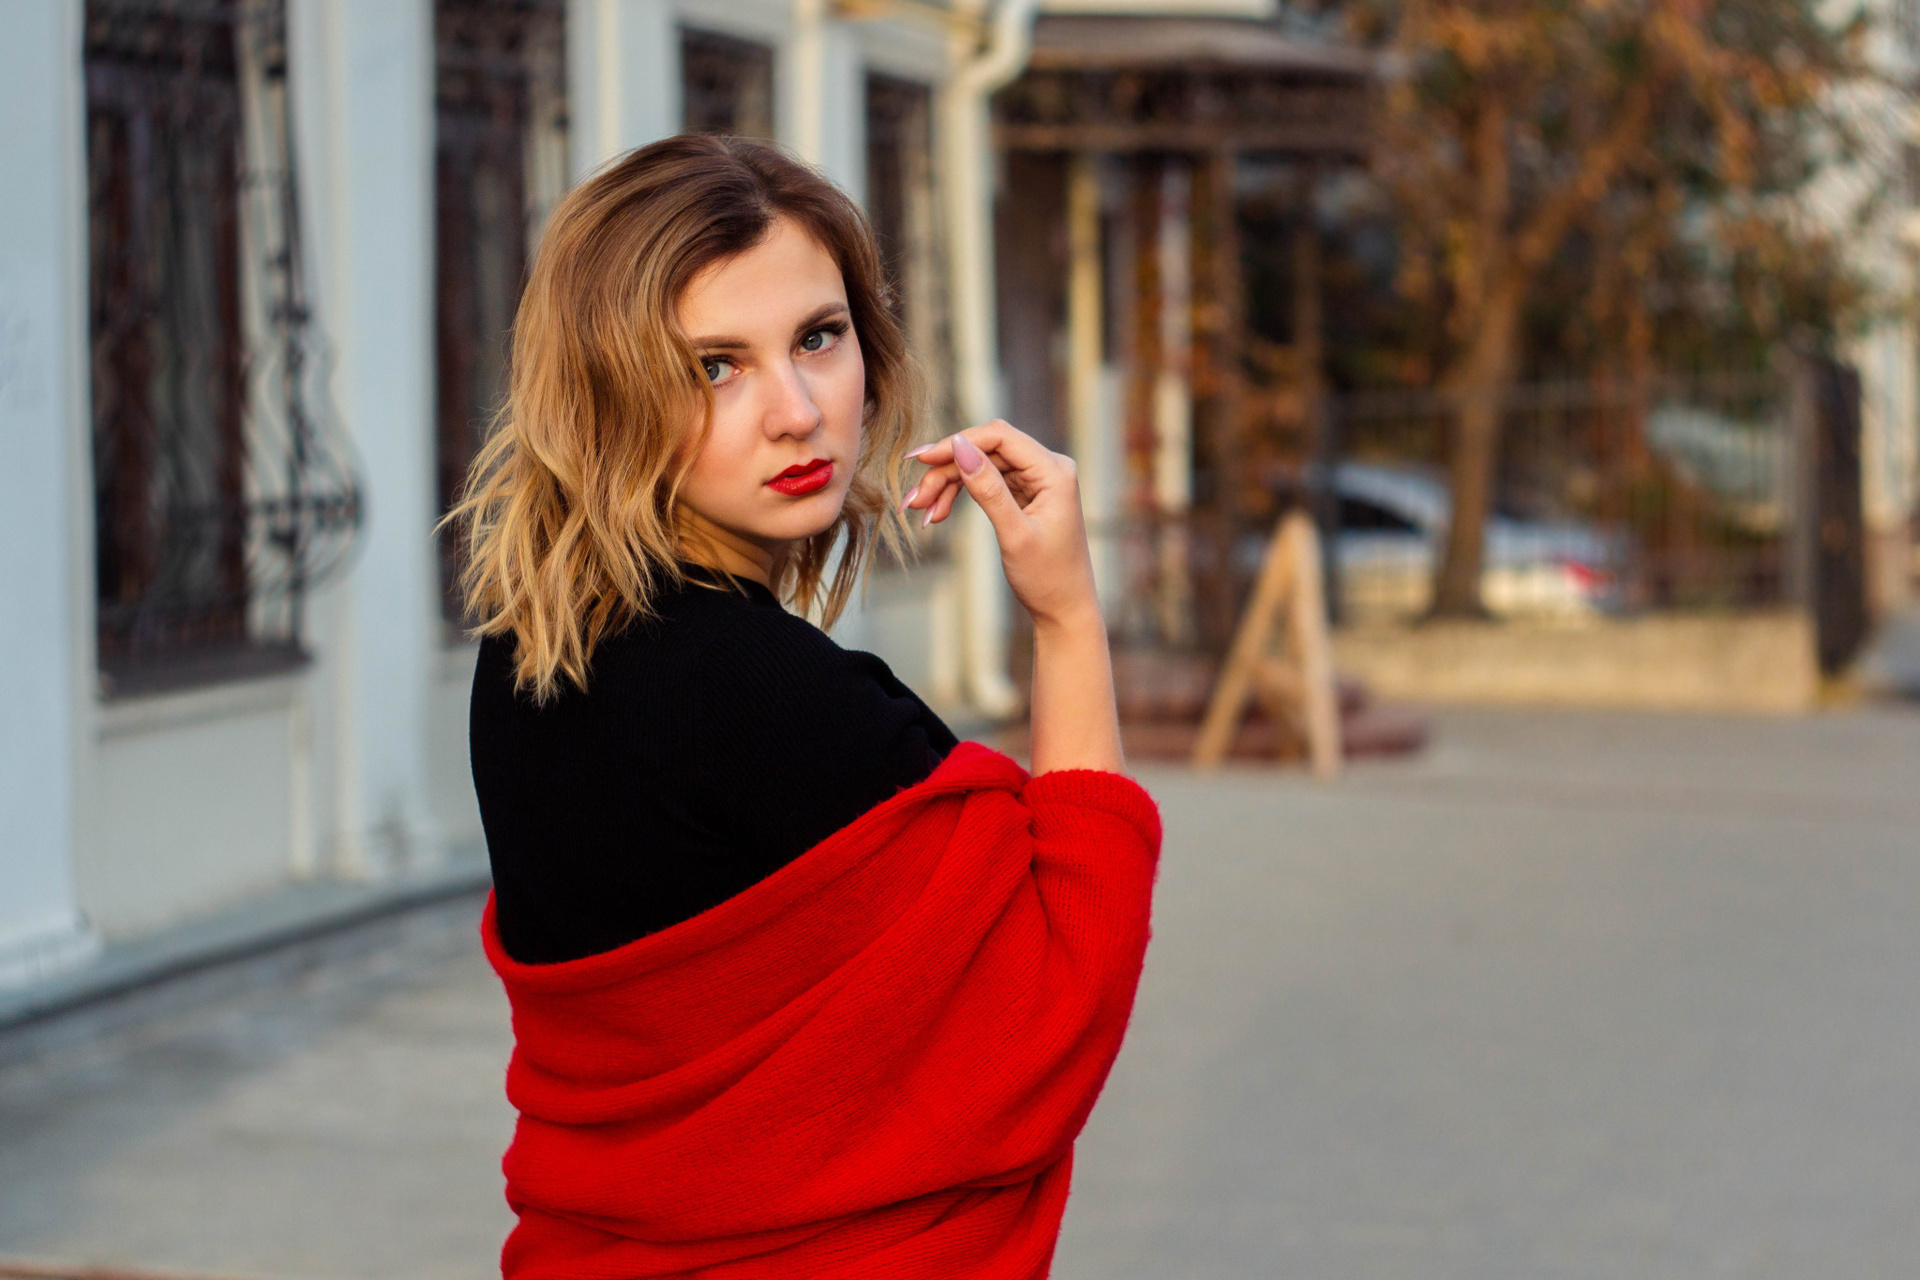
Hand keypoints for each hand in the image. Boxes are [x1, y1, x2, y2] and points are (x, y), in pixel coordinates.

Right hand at [902, 421, 1097, 627]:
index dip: (957, 443)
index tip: (922, 460)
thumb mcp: (1014, 534)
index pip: (999, 437)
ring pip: (980, 467)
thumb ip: (987, 489)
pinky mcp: (1025, 494)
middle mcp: (1047, 468)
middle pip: (985, 452)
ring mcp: (1036, 480)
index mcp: (1054, 471)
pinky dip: (960, 495)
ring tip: (922, 511)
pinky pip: (986, 483)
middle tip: (915, 501)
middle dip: (946, 472)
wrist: (1064, 609)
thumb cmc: (1048, 577)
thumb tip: (959, 447)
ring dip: (948, 486)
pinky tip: (937, 514)